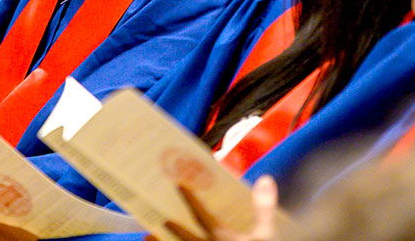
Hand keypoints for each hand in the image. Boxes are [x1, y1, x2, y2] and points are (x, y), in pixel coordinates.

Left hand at [161, 176, 283, 240]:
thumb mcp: (266, 237)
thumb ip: (263, 209)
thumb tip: (264, 179)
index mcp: (221, 239)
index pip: (202, 216)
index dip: (190, 200)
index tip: (179, 186)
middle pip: (186, 238)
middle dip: (174, 227)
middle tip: (162, 218)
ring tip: (148, 237)